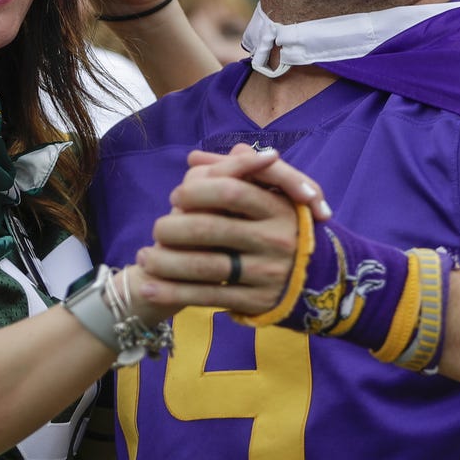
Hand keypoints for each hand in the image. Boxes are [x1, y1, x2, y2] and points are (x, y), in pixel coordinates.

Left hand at [134, 145, 312, 316]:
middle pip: (212, 229)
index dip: (196, 191)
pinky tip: (148, 288)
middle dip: (174, 227)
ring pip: (205, 267)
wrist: (315, 279)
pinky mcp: (255, 301)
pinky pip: (207, 297)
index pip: (231, 191)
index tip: (177, 195)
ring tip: (144, 257)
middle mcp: (275, 240)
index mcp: (279, 208)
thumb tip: (194, 157)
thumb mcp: (271, 196)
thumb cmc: (279, 227)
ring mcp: (266, 273)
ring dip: (166, 262)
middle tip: (157, 228)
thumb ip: (235, 172)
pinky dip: (173, 293)